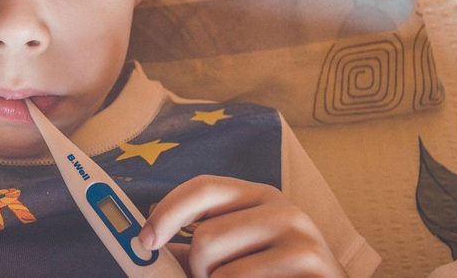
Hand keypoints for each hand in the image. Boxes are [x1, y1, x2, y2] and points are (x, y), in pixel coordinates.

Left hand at [138, 175, 346, 277]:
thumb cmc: (275, 275)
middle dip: (197, 271)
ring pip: (222, 271)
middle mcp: (282, 208)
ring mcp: (302, 238)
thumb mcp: (238, 252)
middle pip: (205, 237)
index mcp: (258, 196)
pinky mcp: (312, 265)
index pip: (203, 187)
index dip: (167, 211)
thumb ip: (196, 247)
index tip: (144, 240)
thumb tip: (147, 244)